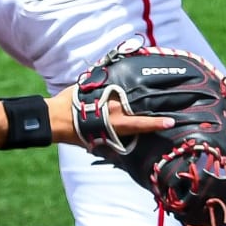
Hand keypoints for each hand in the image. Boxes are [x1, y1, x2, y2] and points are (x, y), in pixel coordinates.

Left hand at [48, 84, 171, 146]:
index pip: (141, 123)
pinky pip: (115, 82)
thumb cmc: (74, 133)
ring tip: (152, 85)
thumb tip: (121, 149)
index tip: (171, 122)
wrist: (54, 117)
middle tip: (170, 97)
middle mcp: (114, 107)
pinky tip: (131, 76)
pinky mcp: (99, 85)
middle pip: (139, 103)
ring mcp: (108, 94)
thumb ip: (110, 142)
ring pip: (128, 91)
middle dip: (152, 101)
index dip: (156, 123)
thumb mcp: (94, 142)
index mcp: (116, 123)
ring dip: (137, 91)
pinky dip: (121, 82)